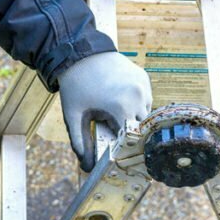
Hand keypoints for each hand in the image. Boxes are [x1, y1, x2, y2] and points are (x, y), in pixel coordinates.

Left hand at [59, 51, 152, 171]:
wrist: (80, 52)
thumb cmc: (75, 85)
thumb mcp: (73, 116)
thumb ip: (80, 143)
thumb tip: (87, 167)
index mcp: (120, 107)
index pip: (131, 139)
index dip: (122, 146)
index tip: (114, 149)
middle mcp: (137, 96)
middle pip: (139, 128)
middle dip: (126, 131)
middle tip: (111, 127)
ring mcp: (143, 86)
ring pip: (145, 113)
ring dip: (132, 117)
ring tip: (112, 109)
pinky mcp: (144, 77)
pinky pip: (145, 98)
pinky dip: (135, 102)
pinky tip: (119, 96)